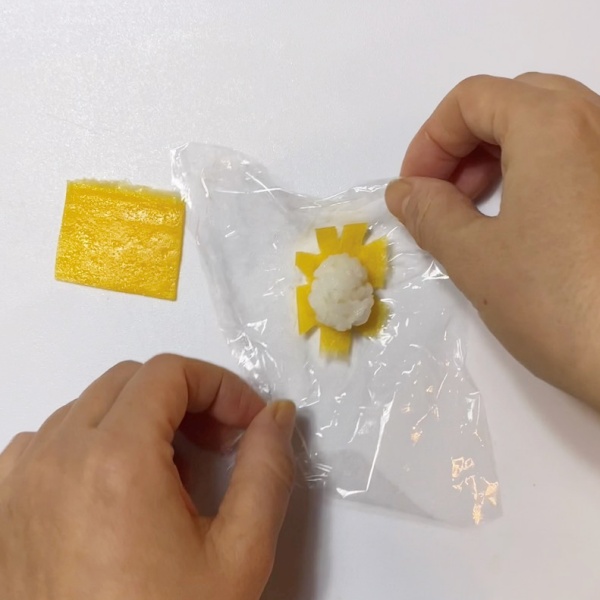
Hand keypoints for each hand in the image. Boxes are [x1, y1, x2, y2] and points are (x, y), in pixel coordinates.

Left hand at [0, 355, 295, 599]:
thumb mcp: (239, 555)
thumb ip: (267, 471)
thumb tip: (275, 418)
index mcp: (115, 459)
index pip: (171, 372)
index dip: (220, 386)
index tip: (247, 421)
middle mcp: (57, 458)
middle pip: (131, 381)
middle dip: (186, 398)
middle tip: (221, 444)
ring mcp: (20, 480)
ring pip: (90, 405)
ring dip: (141, 420)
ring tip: (174, 473)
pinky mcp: (4, 506)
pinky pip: (51, 439)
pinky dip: (93, 442)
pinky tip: (119, 487)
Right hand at [385, 73, 599, 407]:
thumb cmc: (559, 303)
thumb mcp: (475, 258)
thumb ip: (429, 213)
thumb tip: (404, 192)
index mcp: (552, 125)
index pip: (470, 99)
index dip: (428, 141)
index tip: (413, 190)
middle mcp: (597, 124)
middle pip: (512, 102)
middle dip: (464, 144)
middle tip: (444, 195)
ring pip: (549, 127)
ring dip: (500, 156)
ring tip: (478, 211)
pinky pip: (577, 156)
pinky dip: (537, 172)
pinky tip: (524, 222)